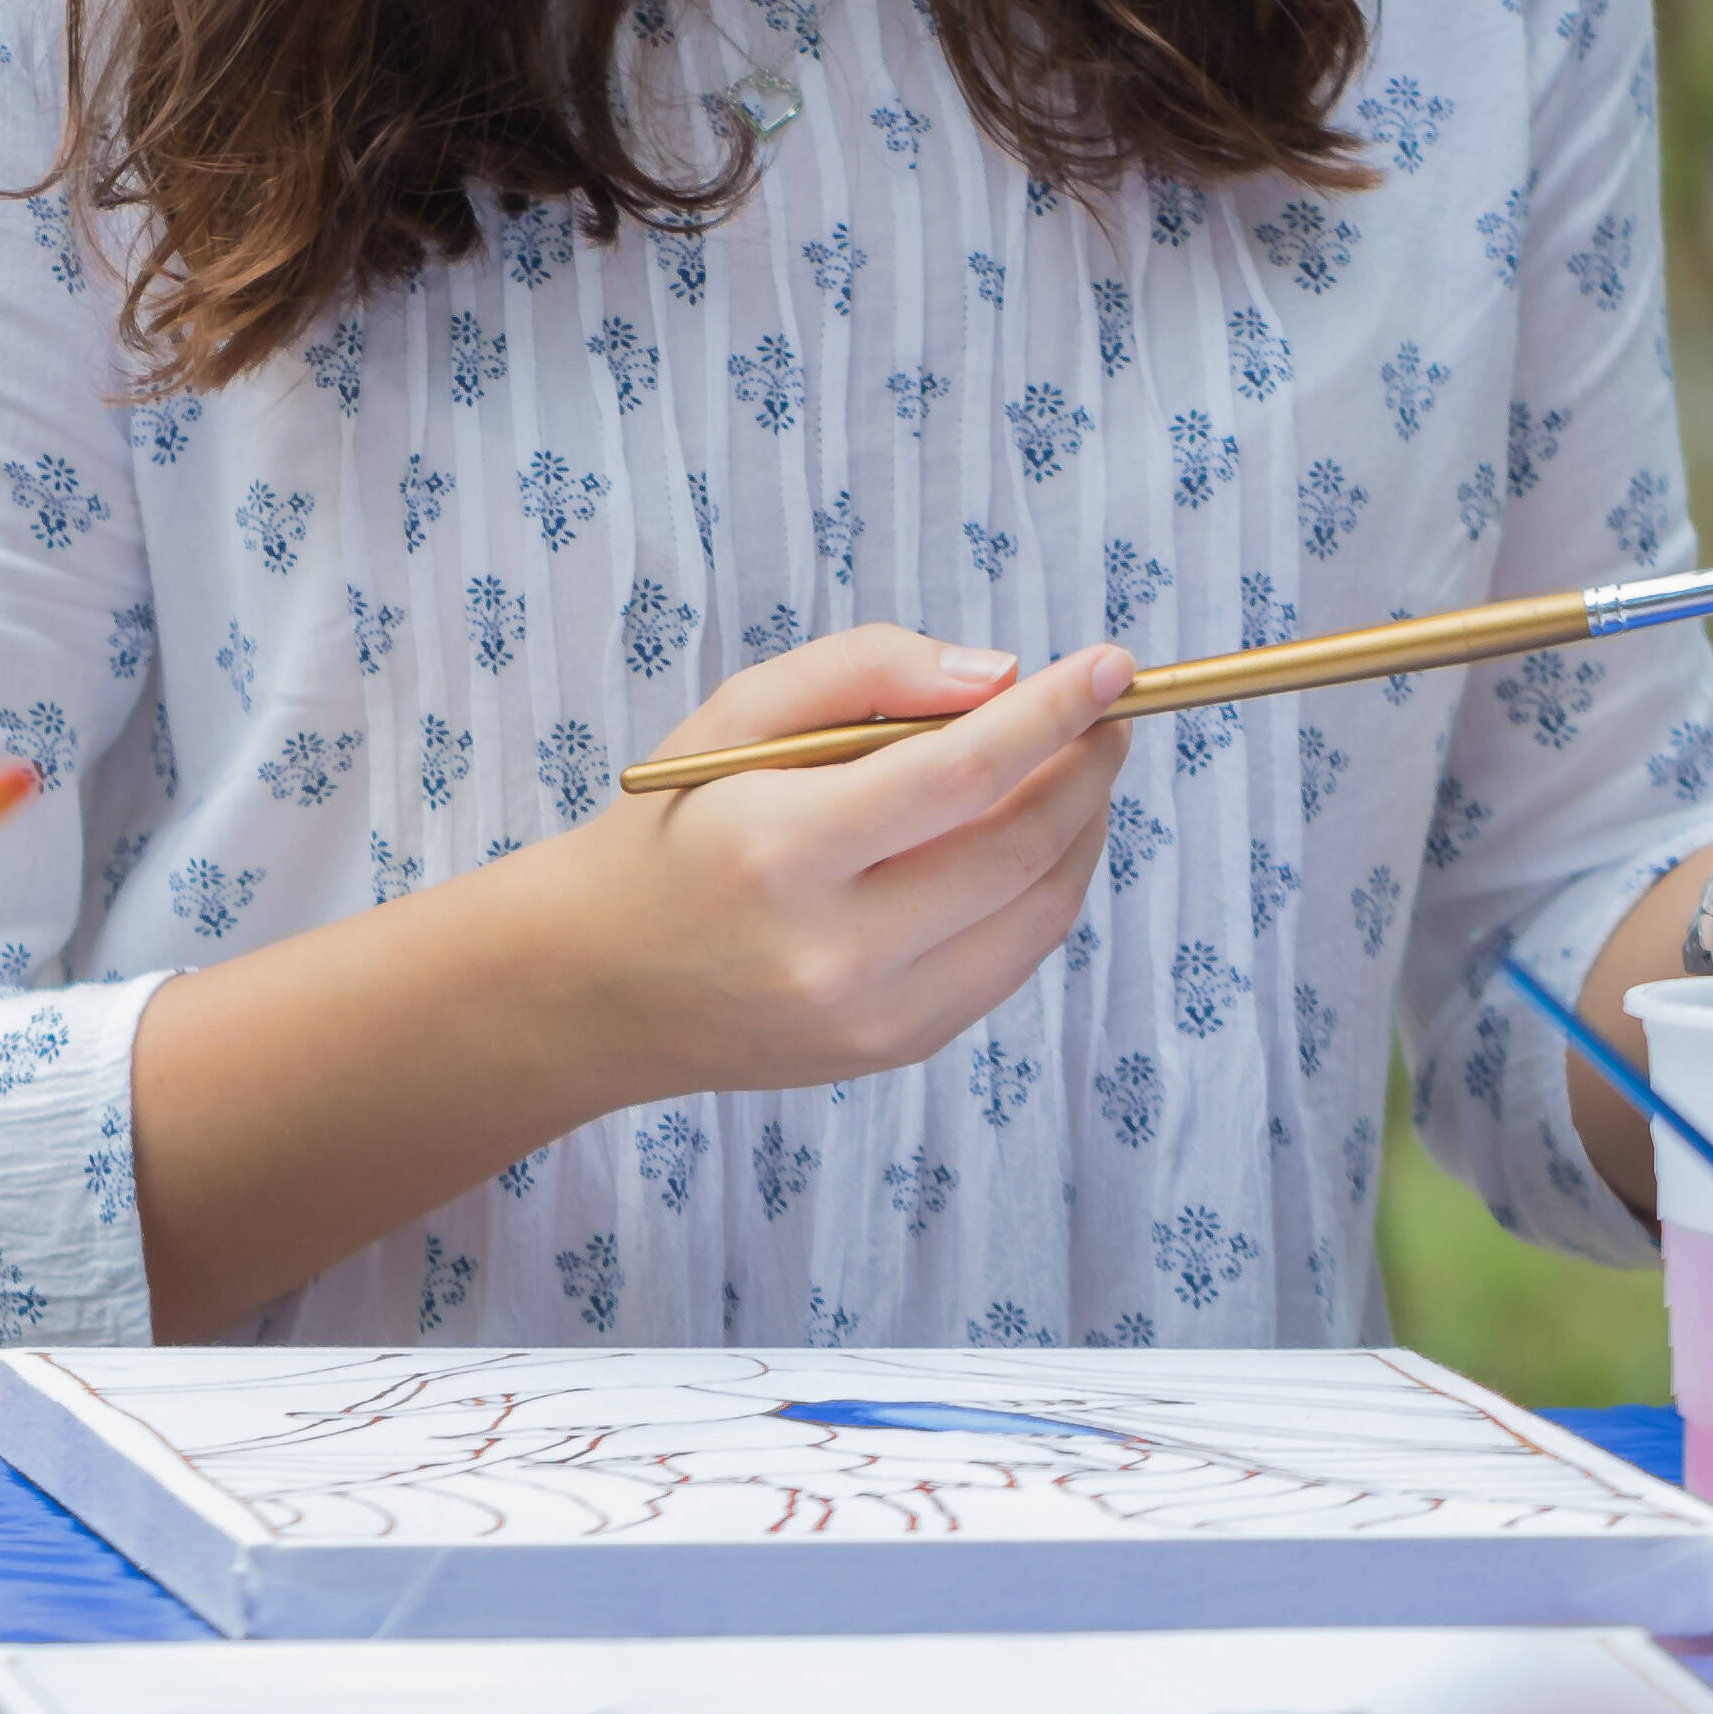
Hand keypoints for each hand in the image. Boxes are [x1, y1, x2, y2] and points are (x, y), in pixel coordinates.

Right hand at [552, 624, 1135, 1093]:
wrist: (599, 982)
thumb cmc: (674, 828)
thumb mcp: (735, 716)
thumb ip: (864, 672)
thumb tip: (999, 676)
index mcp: (781, 850)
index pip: (961, 773)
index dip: (1054, 713)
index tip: (1113, 665)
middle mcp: (834, 949)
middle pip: (1020, 847)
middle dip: (1087, 767)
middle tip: (1107, 712)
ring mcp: (874, 1015)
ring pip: (1040, 913)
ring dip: (1083, 828)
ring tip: (1077, 768)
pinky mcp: (899, 1048)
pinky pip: (1013, 961)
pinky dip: (1044, 889)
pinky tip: (1031, 837)